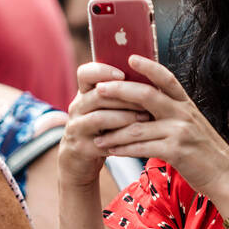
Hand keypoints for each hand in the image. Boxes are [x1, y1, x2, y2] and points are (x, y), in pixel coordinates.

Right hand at [60, 61, 153, 187]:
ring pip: (100, 117)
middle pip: (98, 95)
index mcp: (84, 93)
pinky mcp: (81, 148)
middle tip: (149, 99)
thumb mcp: (106, 107)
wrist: (80, 157)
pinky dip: (122, 139)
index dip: (103, 71)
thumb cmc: (103, 127)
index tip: (123, 74)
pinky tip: (137, 138)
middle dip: (126, 96)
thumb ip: (120, 93)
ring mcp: (76, 128)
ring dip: (125, 116)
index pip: (85, 73)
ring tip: (146, 118)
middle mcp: (77, 107)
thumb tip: (152, 77)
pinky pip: (103, 141)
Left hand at [91, 54, 228, 207]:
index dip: (148, 66)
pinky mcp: (176, 151)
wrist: (227, 177)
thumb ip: (174, 113)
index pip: (166, 78)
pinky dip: (122, 149)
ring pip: (137, 126)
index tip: (129, 57)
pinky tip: (110, 151)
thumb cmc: (207, 152)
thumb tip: (147, 105)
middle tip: (98, 91)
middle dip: (119, 91)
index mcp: (187, 104)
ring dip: (113, 132)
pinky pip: (141, 147)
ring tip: (97, 135)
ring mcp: (180, 132)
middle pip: (146, 95)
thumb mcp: (194, 125)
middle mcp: (184, 114)